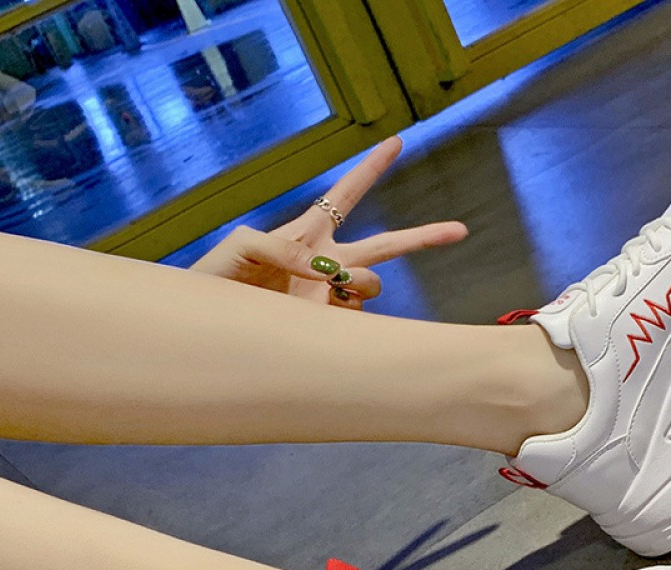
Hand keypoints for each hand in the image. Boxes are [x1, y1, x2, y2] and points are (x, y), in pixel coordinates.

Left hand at [190, 137, 467, 308]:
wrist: (211, 326)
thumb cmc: (219, 278)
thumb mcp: (242, 247)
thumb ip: (281, 246)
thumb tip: (324, 272)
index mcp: (309, 234)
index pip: (345, 194)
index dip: (371, 168)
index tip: (396, 141)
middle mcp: (329, 264)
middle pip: (386, 246)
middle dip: (424, 237)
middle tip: (460, 231)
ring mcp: (333, 298)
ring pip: (374, 285)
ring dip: (361, 283)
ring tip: (327, 290)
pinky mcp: (330, 328)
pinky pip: (356, 322)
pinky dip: (348, 320)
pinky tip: (317, 319)